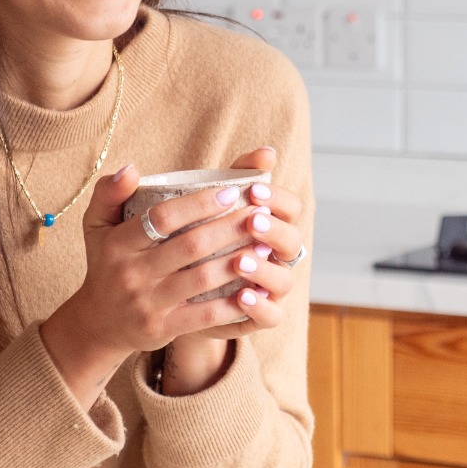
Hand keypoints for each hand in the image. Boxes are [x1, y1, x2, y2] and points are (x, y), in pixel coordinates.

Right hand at [39, 162, 272, 406]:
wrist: (99, 323)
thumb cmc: (108, 264)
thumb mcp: (97, 225)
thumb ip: (109, 193)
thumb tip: (130, 168)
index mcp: (119, 243)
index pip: (163, 217)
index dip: (200, 203)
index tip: (232, 192)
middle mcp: (131, 273)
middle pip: (190, 246)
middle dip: (230, 228)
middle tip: (260, 215)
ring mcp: (147, 303)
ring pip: (202, 278)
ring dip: (238, 261)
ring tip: (264, 246)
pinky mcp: (162, 329)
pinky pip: (205, 314)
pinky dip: (233, 302)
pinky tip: (256, 288)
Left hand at [180, 146, 306, 342]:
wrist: (173, 290)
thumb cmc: (193, 239)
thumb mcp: (207, 206)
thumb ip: (235, 176)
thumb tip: (267, 151)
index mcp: (270, 224)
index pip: (290, 207)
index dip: (277, 198)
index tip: (254, 190)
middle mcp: (276, 256)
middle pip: (293, 241)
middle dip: (274, 231)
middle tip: (252, 221)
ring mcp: (270, 288)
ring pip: (284, 279)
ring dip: (265, 270)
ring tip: (241, 262)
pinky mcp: (257, 316)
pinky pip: (271, 315)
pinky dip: (261, 307)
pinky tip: (242, 297)